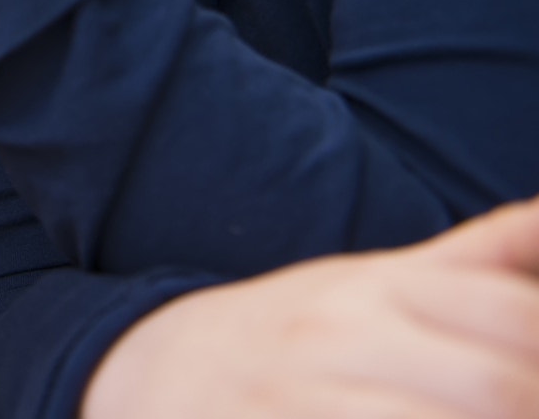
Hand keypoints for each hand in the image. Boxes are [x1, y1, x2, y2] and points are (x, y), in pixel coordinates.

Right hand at [84, 196, 538, 418]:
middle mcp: (341, 334)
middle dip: (532, 407)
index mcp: (378, 286)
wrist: (154, 372)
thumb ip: (483, 253)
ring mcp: (301, 399)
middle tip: (525, 413)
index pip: (515, 314)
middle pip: (497, 388)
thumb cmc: (297, 334)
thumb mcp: (379, 280)